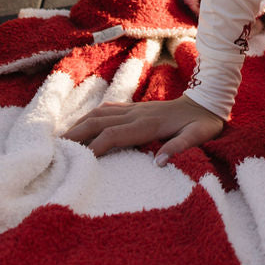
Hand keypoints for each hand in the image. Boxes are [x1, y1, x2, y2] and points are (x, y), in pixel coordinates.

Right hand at [63, 93, 225, 164]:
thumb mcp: (199, 136)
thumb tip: (160, 162)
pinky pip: (108, 109)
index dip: (96, 146)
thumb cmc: (203, 123)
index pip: (114, 134)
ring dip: (80, 124)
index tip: (80, 161)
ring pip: (100, 113)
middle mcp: (137, 113)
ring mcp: (135, 109)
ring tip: (62, 139)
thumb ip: (180, 147)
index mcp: (149, 123)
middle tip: (57, 149)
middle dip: (78, 134)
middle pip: (99, 120)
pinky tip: (82, 124)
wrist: (207, 101)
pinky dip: (91, 116)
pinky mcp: (136, 108)